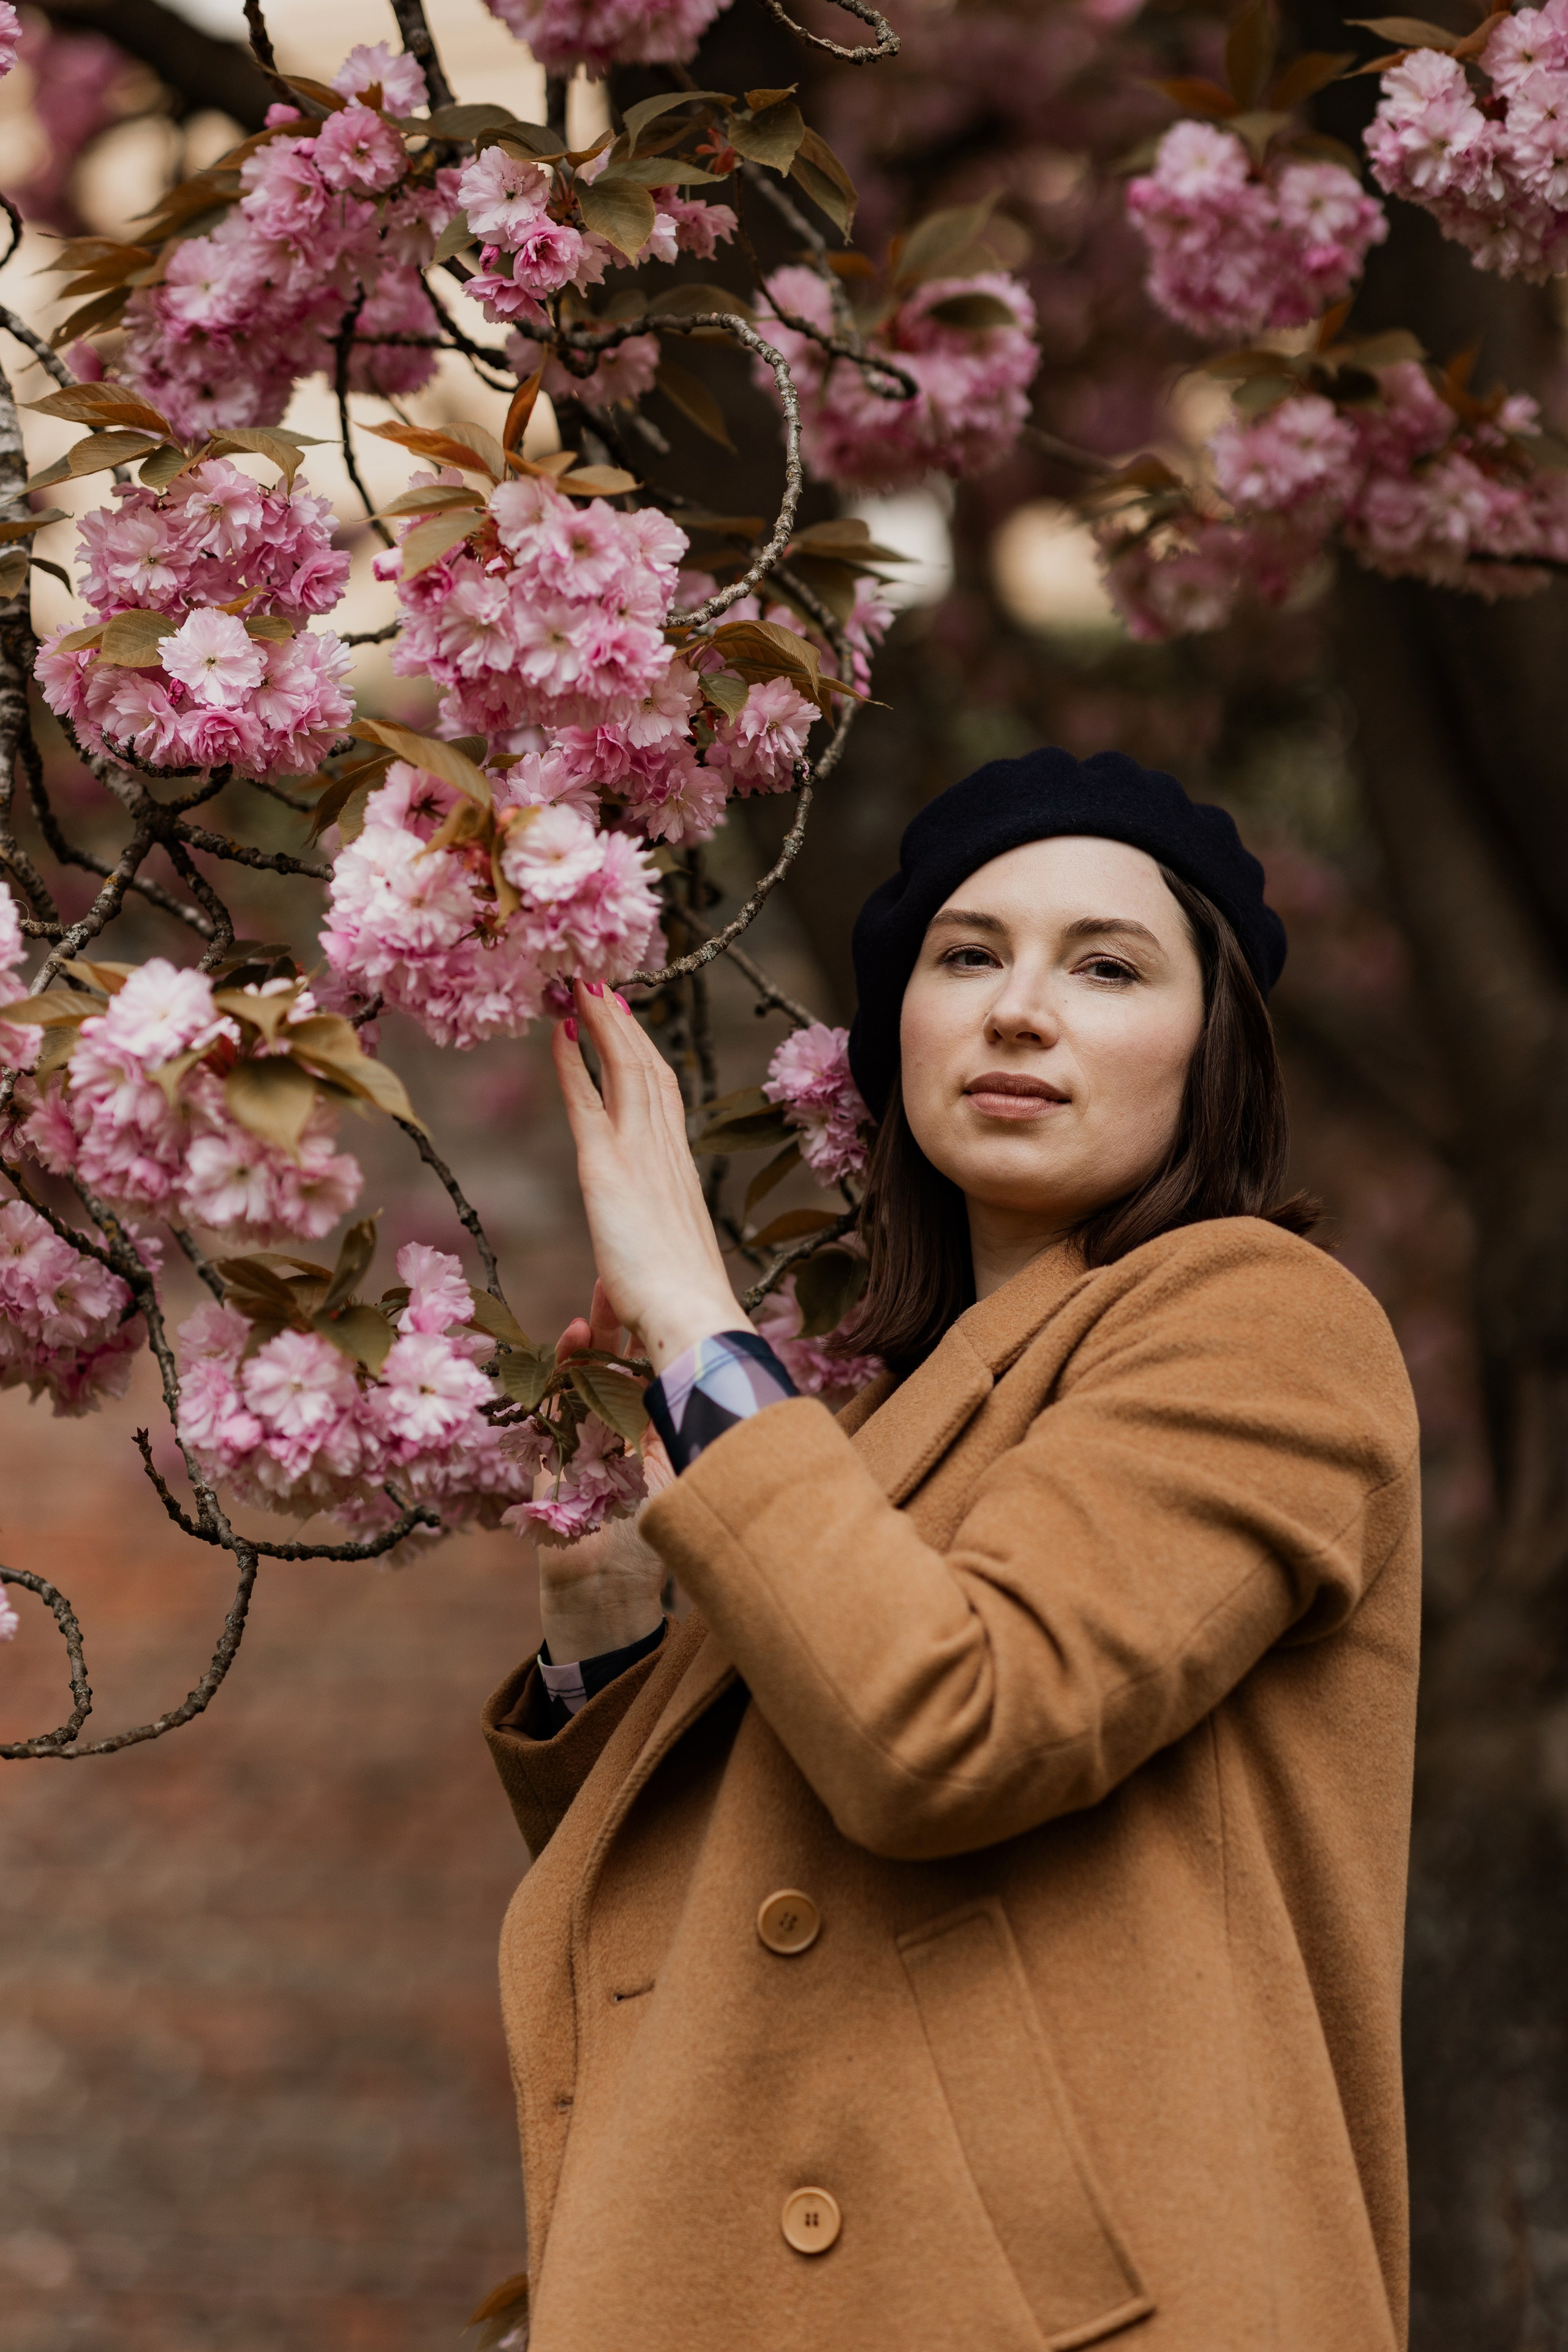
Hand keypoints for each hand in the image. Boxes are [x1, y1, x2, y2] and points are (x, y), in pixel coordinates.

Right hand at [535, 1281, 671, 1663]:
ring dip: (589, 1344)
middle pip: (622, 1366)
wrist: (604, 1604)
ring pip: (585, 1380)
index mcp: (661, 1435)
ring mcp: (585, 1442)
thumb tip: (742, 1397)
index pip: (662, 1374)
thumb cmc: (654, 1553)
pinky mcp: (552, 1456)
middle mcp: (623, 1432)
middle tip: (624, 1288)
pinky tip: (569, 1343)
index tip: (671, 1302)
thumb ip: (696, 1448)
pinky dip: (560, 1374)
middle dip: (623, 1328)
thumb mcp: (685, 1491)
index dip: (663, 1339)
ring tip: (595, 1310)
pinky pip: (555, 1405)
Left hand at [551, 980, 746, 1374]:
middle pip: (650, 1075)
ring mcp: (641, 1155)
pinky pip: (589, 1096)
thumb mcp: (629, 1311)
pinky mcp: (609, 1164)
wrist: (693, 1320)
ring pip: (625, 1070)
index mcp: (677, 1183)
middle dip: (627, 1031)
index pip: (665, 1108)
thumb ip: (601, 1317)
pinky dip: (575, 1057)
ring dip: (604, 1024)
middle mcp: (665, 1157)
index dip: (648, 1065)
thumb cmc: (674, 1324)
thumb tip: (579, 1336)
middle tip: (606, 990)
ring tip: (585, 985)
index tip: (631, 1033)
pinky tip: (561, 1027)